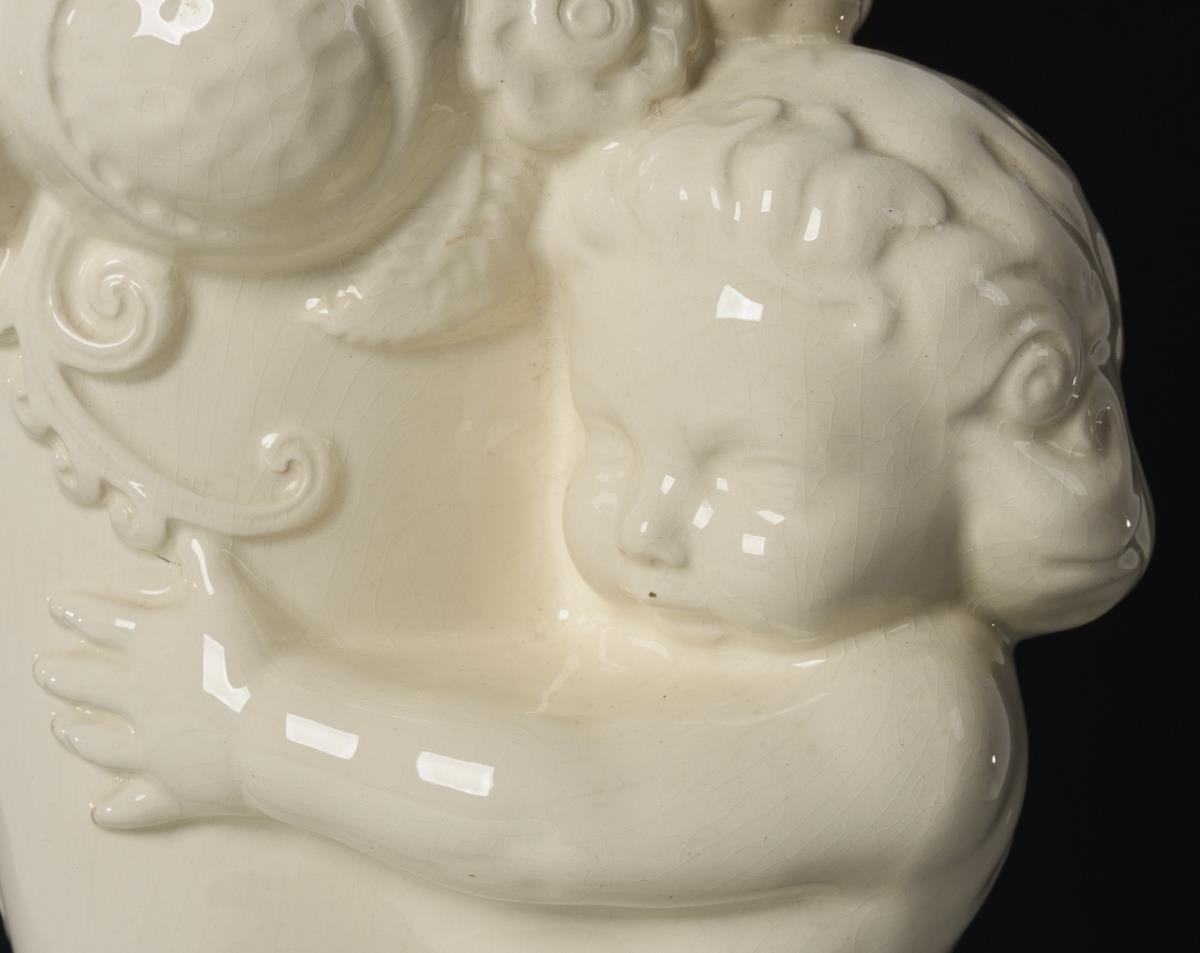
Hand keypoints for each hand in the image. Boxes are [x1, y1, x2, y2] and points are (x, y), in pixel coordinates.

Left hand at [33, 533, 272, 828]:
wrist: (276, 728)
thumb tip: (185, 524)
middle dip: (65, 675)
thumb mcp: (228, 592)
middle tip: (44, 670)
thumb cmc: (255, 656)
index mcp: (151, 648)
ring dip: (79, 735)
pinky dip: (119, 808)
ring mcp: (153, 747)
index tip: (58, 608)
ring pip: (102, 743)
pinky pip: (139, 802)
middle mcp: (139, 698)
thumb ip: (204, 556)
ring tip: (61, 728)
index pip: (103, 624)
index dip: (79, 613)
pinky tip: (101, 811)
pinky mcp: (175, 787)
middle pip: (90, 684)